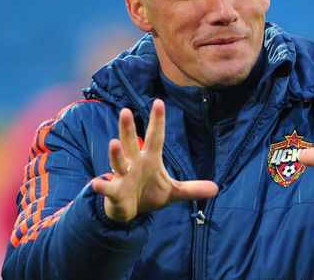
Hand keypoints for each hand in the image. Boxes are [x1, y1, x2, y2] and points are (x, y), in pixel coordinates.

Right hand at [92, 100, 218, 221]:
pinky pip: (107, 189)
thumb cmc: (148, 194)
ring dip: (116, 154)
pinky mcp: (114, 192)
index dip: (157, 121)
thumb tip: (217, 188)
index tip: (159, 102)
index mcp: (149, 159)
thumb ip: (192, 189)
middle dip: (128, 128)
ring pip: (118, 162)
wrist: (128, 211)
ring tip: (114, 143)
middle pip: (131, 142)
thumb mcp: (173, 192)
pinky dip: (101, 187)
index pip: (155, 137)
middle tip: (126, 111)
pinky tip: (96, 184)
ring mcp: (122, 176)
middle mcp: (134, 163)